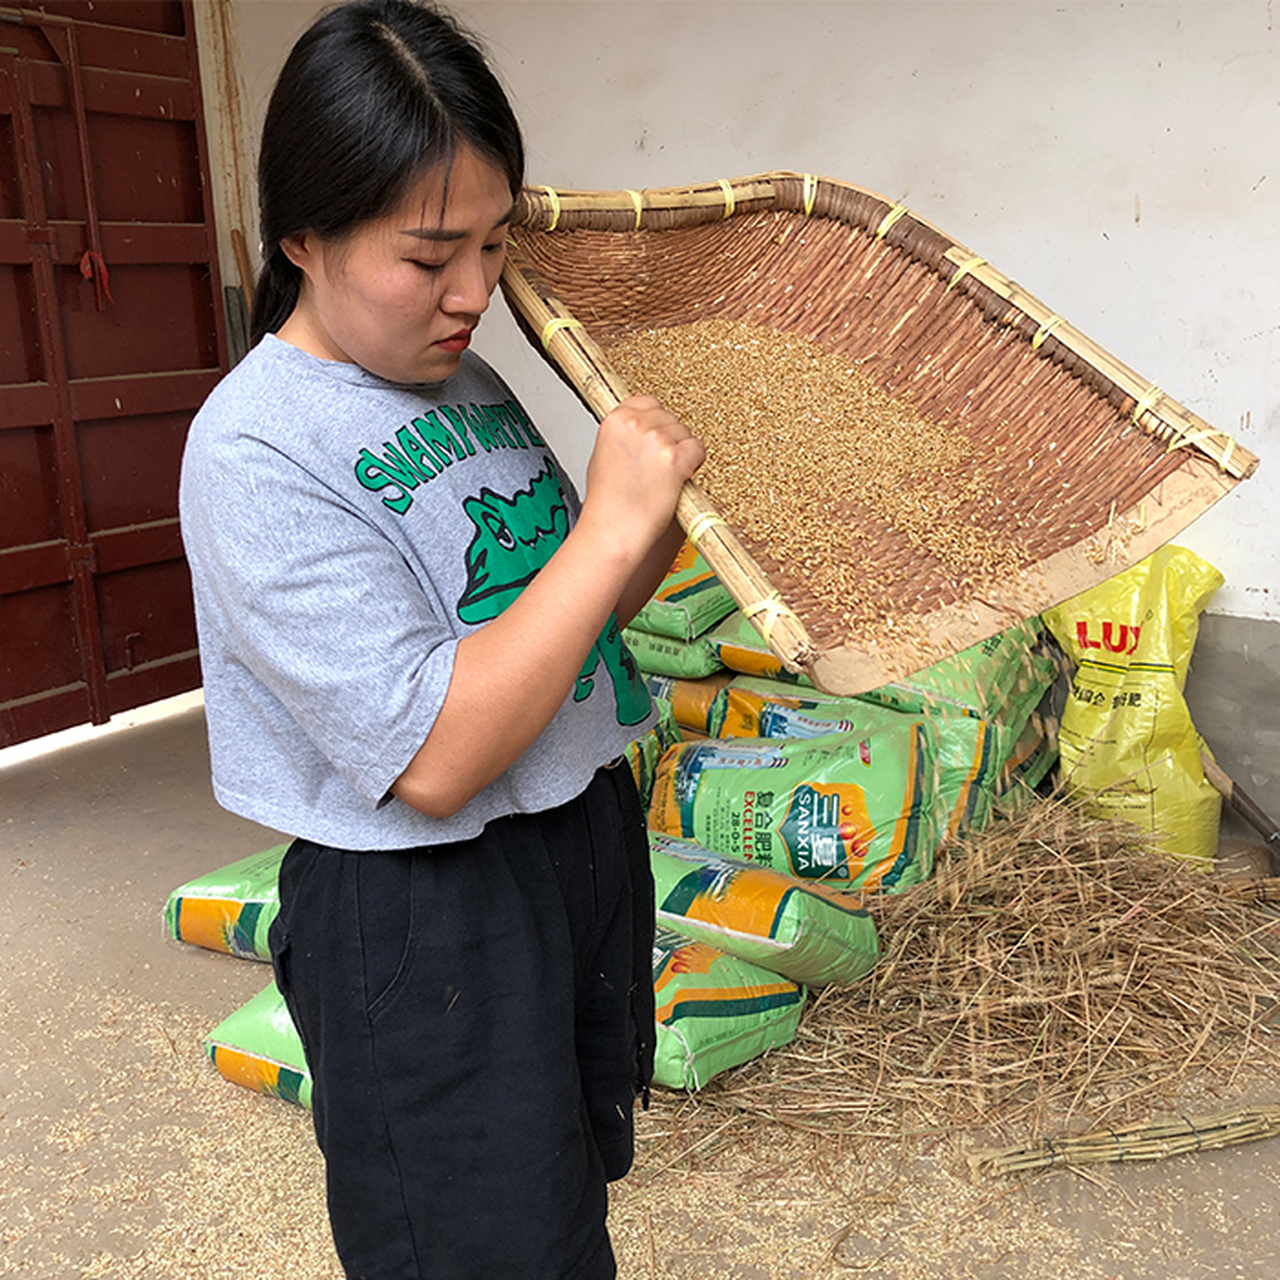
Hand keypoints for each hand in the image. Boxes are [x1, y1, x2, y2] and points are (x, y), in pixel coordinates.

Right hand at [579, 395, 704, 559]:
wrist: (613, 530)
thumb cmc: (607, 503)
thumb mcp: (603, 456)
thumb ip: (623, 436)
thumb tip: (642, 429)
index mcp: (615, 420)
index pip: (648, 402)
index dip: (656, 422)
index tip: (656, 439)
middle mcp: (635, 424)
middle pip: (670, 418)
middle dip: (671, 440)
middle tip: (659, 468)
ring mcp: (656, 439)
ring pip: (685, 434)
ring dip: (682, 453)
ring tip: (663, 478)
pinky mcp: (674, 458)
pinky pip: (698, 449)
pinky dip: (694, 463)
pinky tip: (679, 478)